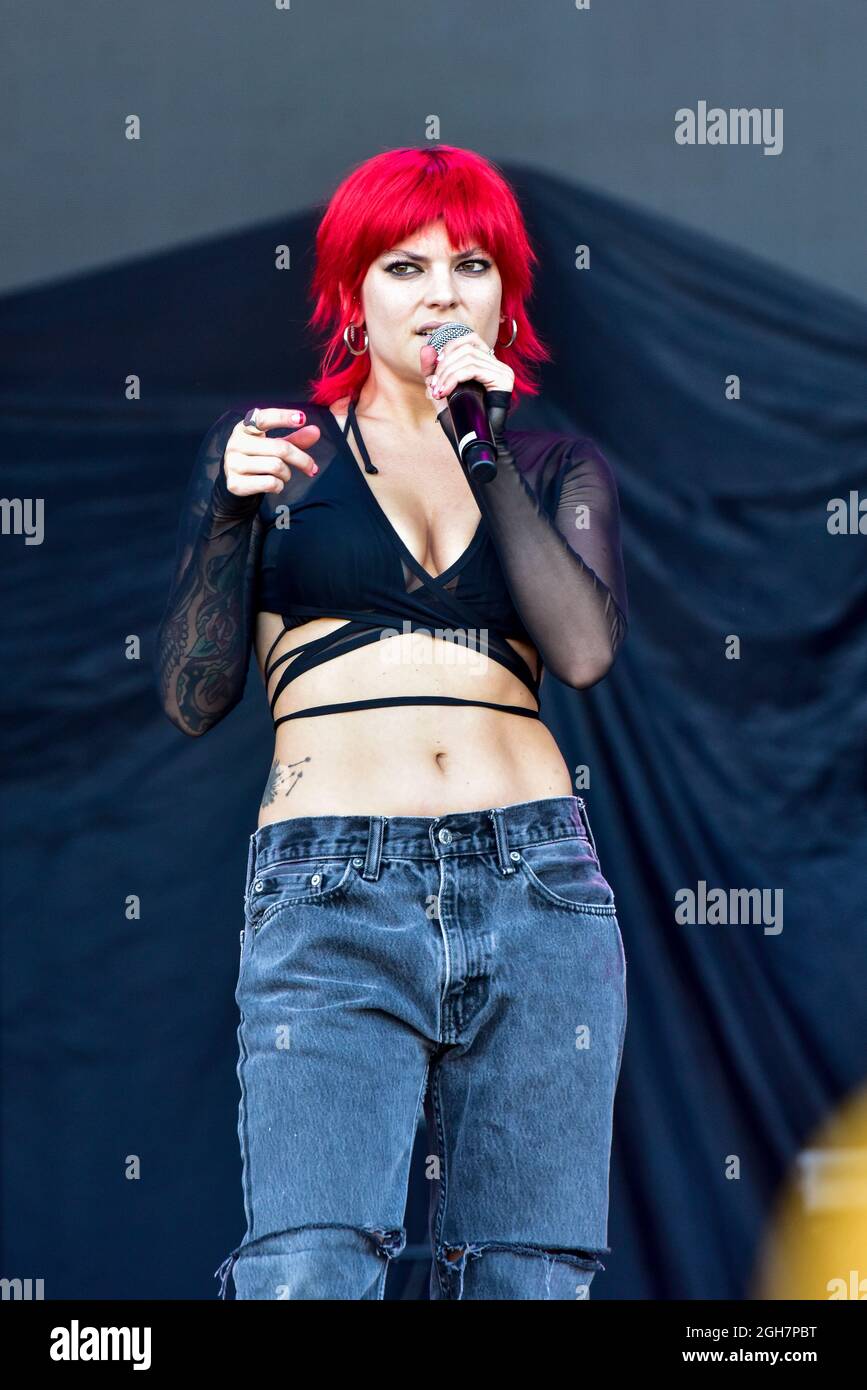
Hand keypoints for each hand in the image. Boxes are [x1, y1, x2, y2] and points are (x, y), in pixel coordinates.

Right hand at [223, 407, 319, 497]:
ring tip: (283, 474)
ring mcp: (234, 463)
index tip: (302, 418)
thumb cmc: (258, 456)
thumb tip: (315, 431)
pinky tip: (275, 484)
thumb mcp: (274, 444)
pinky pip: (270, 483)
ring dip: (287, 474)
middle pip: (280, 448)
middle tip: (312, 467)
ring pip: (276, 467)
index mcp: (244, 428)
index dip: (282, 417)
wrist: (236, 480)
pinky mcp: (236, 483)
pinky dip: (279, 485)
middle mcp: (236, 443)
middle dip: (301, 459)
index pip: (263, 419)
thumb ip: (295, 438)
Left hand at [419, 333, 514, 455]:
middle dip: (443, 365)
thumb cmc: (460, 420)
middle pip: (465, 347)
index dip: (447, 349)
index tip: (435, 371)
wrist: (474, 444)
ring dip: (446, 374)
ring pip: (467, 358)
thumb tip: (426, 348)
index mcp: (485, 363)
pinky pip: (473, 369)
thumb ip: (433, 371)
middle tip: (434, 386)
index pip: (468, 339)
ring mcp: (503, 370)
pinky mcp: (504, 379)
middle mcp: (496, 364)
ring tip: (438, 392)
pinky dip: (454, 378)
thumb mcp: (441, 391)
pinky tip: (445, 392)